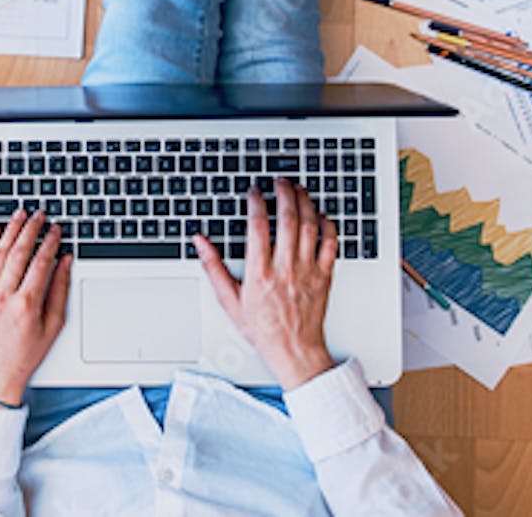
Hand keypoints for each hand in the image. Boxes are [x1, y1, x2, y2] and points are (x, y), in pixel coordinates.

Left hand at [0, 209, 72, 406]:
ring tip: (19, 216)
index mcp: (26, 305)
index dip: (50, 241)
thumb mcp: (52, 327)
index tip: (56, 229)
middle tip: (39, 215)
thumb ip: (60, 291)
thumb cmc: (25, 356)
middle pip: (18, 252)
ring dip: (9, 231)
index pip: (41, 262)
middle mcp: (3, 298)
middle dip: (30, 229)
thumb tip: (65, 262)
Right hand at [195, 177, 337, 389]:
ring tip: (299, 190)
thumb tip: (200, 243)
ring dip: (305, 203)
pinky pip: (331, 243)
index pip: (258, 227)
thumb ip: (213, 268)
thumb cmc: (263, 328)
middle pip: (288, 219)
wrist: (293, 349)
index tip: (254, 192)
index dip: (256, 203)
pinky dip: (327, 225)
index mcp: (260, 273)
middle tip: (280, 182)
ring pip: (310, 226)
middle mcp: (285, 268)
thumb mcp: (229, 300)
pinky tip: (321, 215)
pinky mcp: (325, 276)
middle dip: (284, 194)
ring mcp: (308, 271)